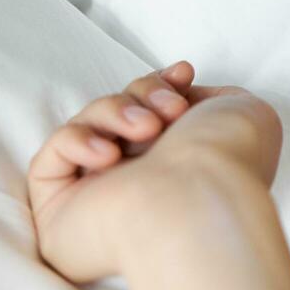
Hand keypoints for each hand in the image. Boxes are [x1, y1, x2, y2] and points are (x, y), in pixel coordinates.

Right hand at [26, 62, 281, 283]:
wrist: (201, 200)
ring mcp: (94, 200)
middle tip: (171, 111)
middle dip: (142, 95)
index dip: (158, 85)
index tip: (183, 73)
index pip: (148, 112)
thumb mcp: (240, 110)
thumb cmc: (230, 158)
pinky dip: (79, 141)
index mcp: (176, 166)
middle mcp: (134, 184)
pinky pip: (49, 159)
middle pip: (115, 112)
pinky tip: (110, 157)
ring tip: (150, 129)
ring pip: (85, 126)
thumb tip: (180, 92)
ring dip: (118, 113)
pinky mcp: (56, 215)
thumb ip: (208, 97)